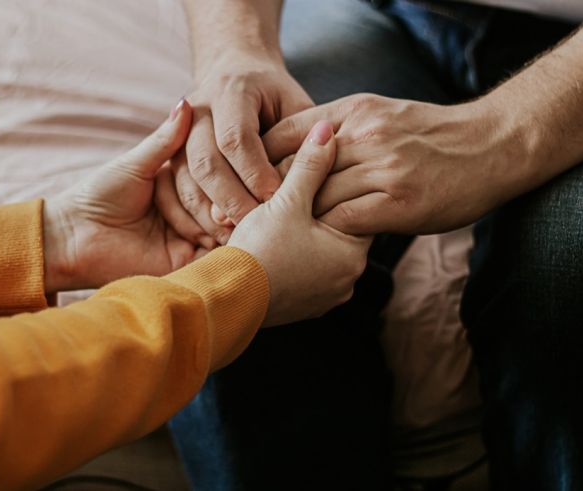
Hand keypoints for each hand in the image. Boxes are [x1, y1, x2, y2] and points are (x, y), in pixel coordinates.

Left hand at [44, 100, 210, 292]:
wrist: (74, 236)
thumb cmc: (99, 195)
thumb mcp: (137, 163)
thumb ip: (166, 140)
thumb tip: (187, 101)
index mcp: (178, 185)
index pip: (213, 178)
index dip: (221, 177)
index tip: (228, 175)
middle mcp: (187, 211)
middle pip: (221, 205)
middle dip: (220, 206)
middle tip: (218, 210)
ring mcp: (187, 240)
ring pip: (221, 231)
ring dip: (219, 226)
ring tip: (218, 224)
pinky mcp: (182, 266)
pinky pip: (211, 259)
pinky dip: (219, 250)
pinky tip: (218, 239)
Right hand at [159, 52, 313, 244]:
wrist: (235, 75)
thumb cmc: (276, 99)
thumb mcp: (296, 110)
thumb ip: (300, 141)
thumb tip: (303, 186)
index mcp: (231, 91)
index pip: (236, 138)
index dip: (255, 173)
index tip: (278, 200)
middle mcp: (197, 108)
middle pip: (205, 161)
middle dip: (232, 199)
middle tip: (258, 228)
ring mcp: (177, 131)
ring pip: (185, 179)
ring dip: (210, 213)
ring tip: (239, 238)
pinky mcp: (168, 153)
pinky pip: (173, 191)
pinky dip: (194, 217)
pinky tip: (217, 234)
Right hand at [229, 121, 371, 326]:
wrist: (225, 298)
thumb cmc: (257, 251)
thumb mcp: (284, 201)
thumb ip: (309, 166)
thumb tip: (326, 131)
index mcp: (352, 253)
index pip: (357, 207)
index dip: (335, 185)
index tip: (316, 173)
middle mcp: (347, 280)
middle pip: (340, 231)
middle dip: (320, 211)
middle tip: (297, 193)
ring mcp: (326, 298)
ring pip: (322, 253)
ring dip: (307, 236)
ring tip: (283, 219)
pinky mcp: (305, 308)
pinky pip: (306, 274)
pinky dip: (295, 259)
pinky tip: (276, 245)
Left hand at [263, 94, 530, 234]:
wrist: (492, 147)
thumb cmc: (430, 137)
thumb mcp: (380, 115)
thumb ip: (339, 129)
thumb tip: (295, 150)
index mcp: (354, 111)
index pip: (286, 134)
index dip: (261, 162)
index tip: (251, 185)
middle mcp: (365, 135)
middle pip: (295, 168)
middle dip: (272, 196)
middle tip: (255, 219)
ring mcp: (383, 168)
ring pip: (317, 197)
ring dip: (299, 220)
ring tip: (283, 238)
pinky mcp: (399, 202)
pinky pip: (345, 220)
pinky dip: (329, 233)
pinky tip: (323, 243)